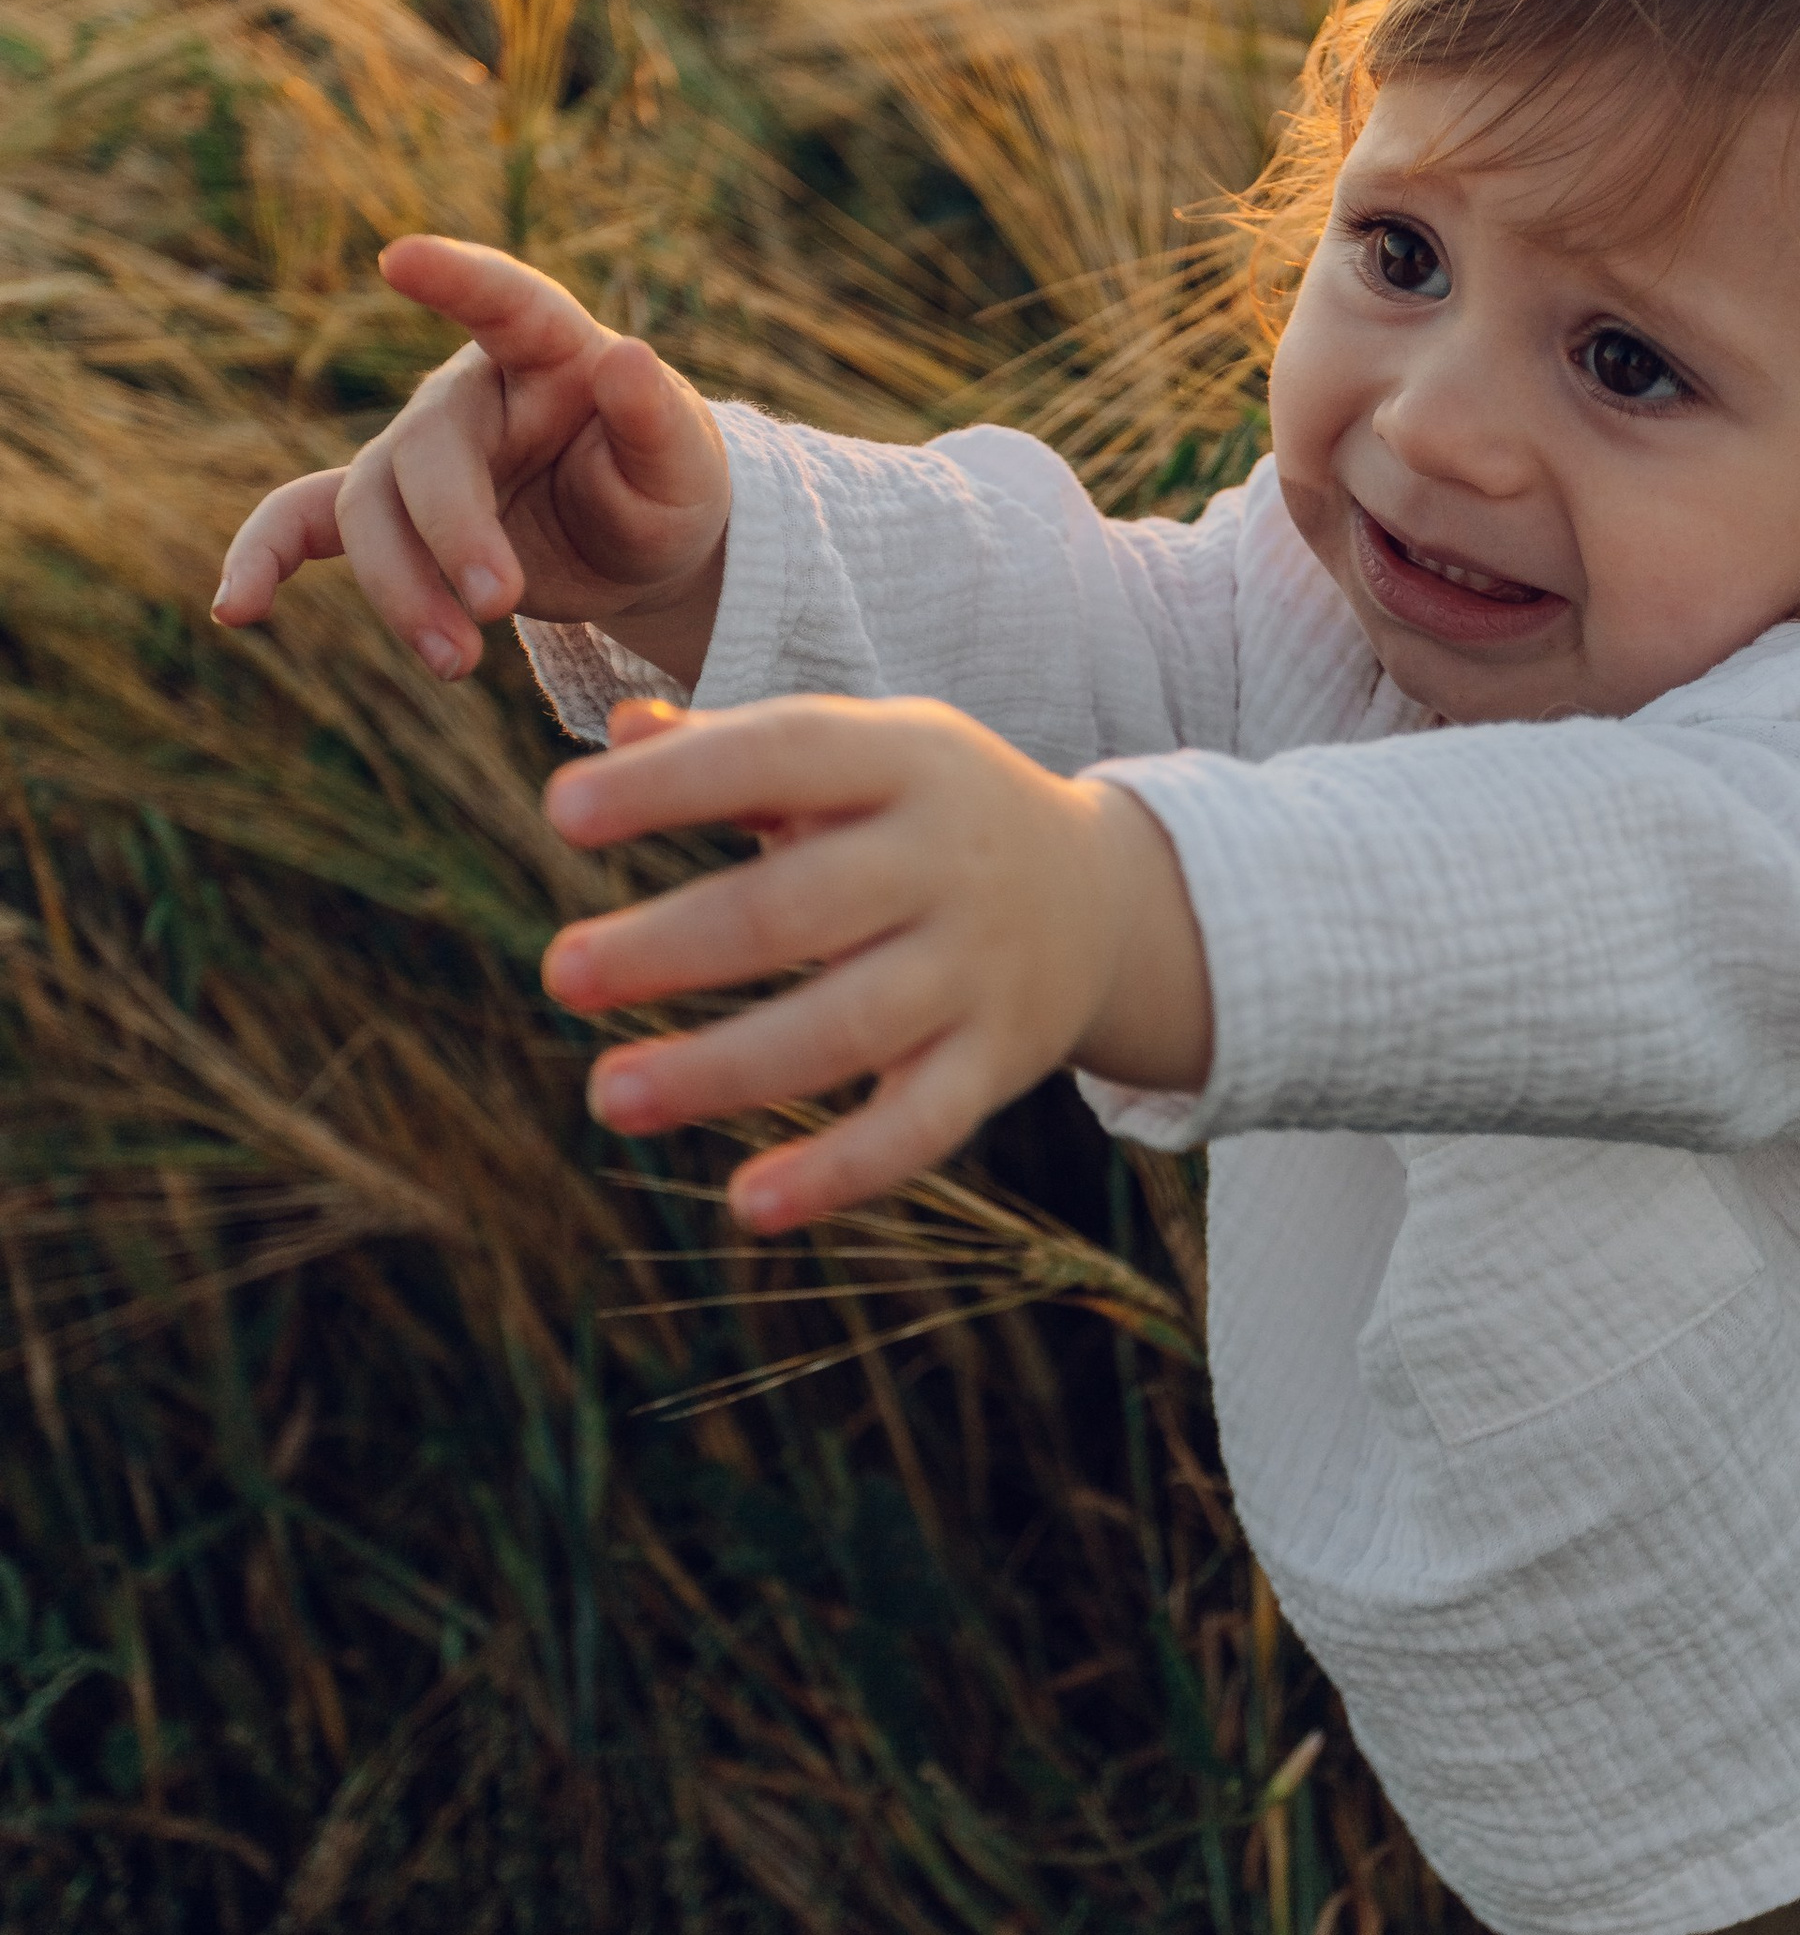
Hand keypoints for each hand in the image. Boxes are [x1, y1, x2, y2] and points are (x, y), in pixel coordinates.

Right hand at [212, 236, 732, 687]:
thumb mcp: (685, 462)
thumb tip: (626, 356)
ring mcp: (418, 454)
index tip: (399, 259)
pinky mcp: (394, 518)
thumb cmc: (664, 484)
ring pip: (370, 509)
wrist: (637, 550)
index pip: (503, 301)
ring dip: (401, 589)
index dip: (456, 278)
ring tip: (457, 663)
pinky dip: (267, 557)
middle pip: (425, 452)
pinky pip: (307, 523)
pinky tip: (237, 608)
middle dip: (452, 532)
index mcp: (547, 351)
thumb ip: (656, 417)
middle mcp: (469, 394)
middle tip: (499, 603)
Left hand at [539, 695, 1213, 1229]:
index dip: (674, 786)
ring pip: (847, 1029)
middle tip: (559, 973)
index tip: (560, 813)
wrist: (1104, 896)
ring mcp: (978, 969)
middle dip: (674, 944)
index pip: (785, 757)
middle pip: (800, 909)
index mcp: (906, 761)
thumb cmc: (928, 812)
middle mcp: (948, 862)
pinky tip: (747, 1204)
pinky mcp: (998, 1063)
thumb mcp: (860, 750)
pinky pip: (921, 1127)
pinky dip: (840, 1173)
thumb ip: (735, 746)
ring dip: (723, 1069)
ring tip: (607, 1096)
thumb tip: (619, 729)